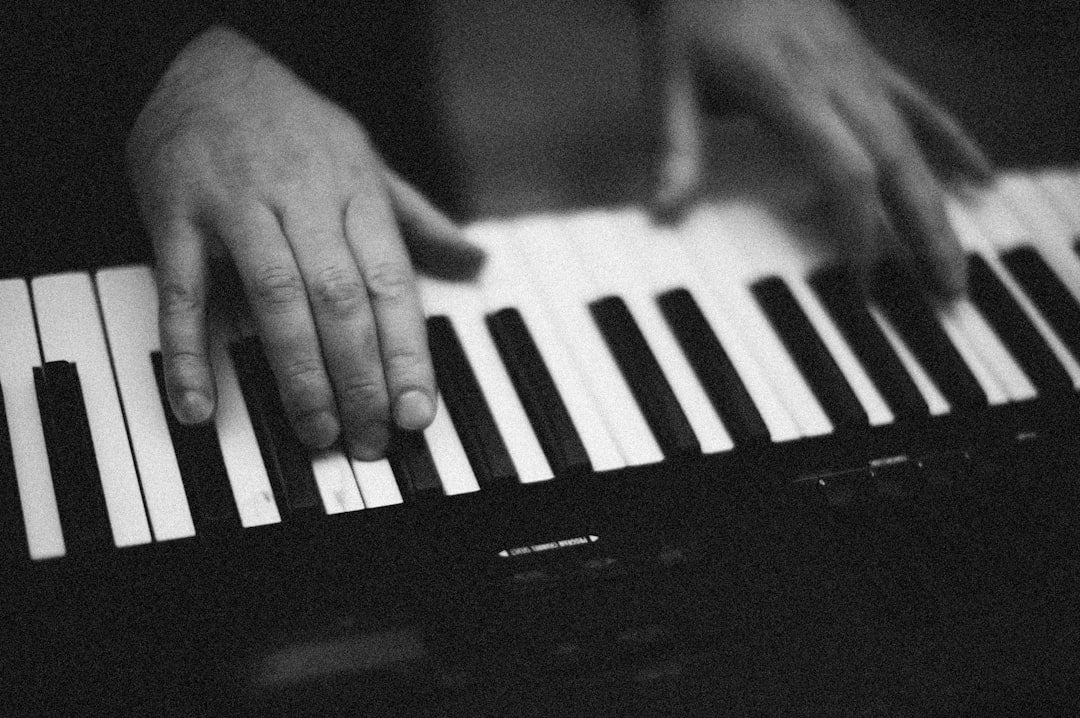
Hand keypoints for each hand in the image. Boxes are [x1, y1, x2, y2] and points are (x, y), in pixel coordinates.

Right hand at [126, 26, 483, 458]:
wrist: (197, 64)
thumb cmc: (292, 126)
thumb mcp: (366, 161)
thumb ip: (418, 221)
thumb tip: (476, 262)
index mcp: (356, 192)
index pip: (392, 284)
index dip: (408, 353)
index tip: (419, 411)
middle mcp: (304, 199)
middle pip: (341, 300)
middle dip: (361, 377)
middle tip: (371, 438)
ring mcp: (238, 207)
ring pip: (276, 298)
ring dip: (299, 373)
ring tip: (317, 431)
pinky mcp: (176, 216)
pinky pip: (181, 290)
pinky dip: (189, 351)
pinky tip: (200, 405)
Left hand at [648, 0, 991, 297]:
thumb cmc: (692, 12)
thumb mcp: (667, 76)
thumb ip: (673, 147)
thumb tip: (664, 212)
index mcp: (787, 88)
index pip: (844, 167)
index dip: (858, 224)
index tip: (861, 278)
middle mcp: (837, 79)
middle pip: (896, 162)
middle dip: (923, 231)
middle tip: (946, 292)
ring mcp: (859, 68)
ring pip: (915, 142)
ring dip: (941, 204)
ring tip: (957, 262)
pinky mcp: (866, 60)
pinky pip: (919, 106)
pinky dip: (951, 143)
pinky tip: (978, 177)